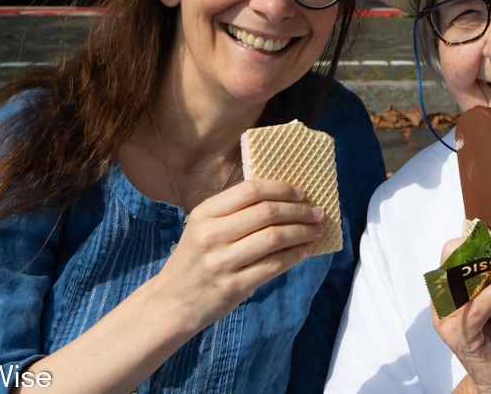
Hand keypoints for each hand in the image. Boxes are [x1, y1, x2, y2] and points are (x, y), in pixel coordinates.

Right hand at [158, 178, 323, 331]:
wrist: (174, 301)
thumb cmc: (197, 258)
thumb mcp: (204, 226)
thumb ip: (235, 211)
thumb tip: (284, 198)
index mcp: (205, 213)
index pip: (250, 190)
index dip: (281, 189)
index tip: (301, 193)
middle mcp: (211, 235)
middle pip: (266, 212)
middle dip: (299, 210)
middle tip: (316, 212)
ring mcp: (221, 262)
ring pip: (274, 238)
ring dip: (302, 232)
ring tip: (316, 230)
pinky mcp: (233, 287)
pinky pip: (274, 265)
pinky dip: (295, 255)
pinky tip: (305, 250)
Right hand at [433, 239, 490, 393]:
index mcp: (451, 292)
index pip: (451, 256)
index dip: (470, 241)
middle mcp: (443, 304)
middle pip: (451, 264)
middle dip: (477, 249)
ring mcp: (448, 321)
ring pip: (461, 283)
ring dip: (489, 269)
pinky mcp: (460, 336)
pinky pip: (476, 308)